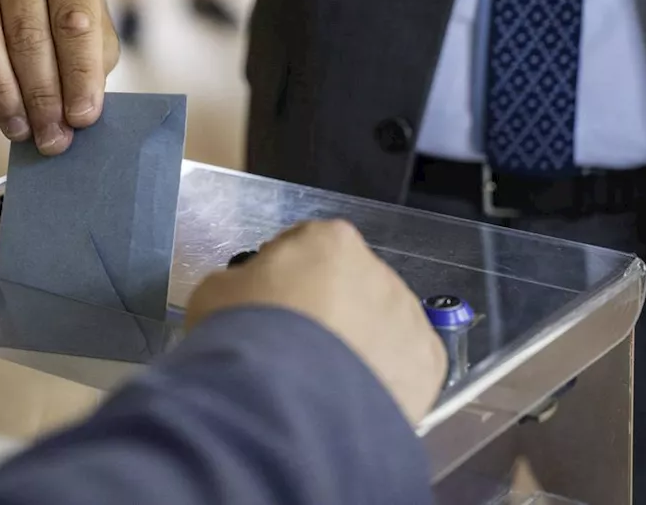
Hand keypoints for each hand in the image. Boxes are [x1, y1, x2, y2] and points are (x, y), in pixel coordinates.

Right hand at [0, 0, 119, 155]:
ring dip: (1, 94)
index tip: (81, 119)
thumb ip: (89, 69)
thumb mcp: (97, 31)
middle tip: (49, 137)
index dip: (77, 76)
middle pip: (25, 32)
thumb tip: (73, 120)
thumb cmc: (68, 12)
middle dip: (39, 95)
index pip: (73, 21)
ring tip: (20, 130)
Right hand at [185, 220, 446, 423]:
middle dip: (327, 310)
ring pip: (381, 325)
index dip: (284, 274)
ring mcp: (408, 317)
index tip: (267, 304)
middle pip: (349, 285)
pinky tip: (350, 399)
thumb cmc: (244, 336)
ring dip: (357, 344)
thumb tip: (253, 293)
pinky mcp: (428, 365)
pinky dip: (382, 379)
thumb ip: (244, 282)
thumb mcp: (216, 292)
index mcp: (329, 241)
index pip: (307, 245)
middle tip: (293, 349)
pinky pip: (403, 366)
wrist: (284, 404)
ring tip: (322, 382)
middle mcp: (378, 270)